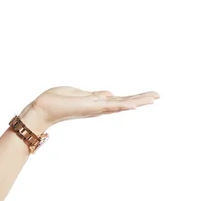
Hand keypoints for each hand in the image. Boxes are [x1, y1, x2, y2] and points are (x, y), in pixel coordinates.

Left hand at [21, 86, 159, 127]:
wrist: (43, 108)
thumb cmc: (56, 100)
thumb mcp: (79, 93)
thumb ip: (95, 94)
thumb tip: (109, 93)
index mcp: (96, 102)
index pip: (119, 99)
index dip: (133, 98)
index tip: (149, 96)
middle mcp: (98, 106)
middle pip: (124, 102)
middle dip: (141, 99)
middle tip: (158, 95)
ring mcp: (96, 108)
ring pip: (122, 104)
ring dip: (138, 101)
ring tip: (154, 97)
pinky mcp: (91, 108)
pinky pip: (110, 106)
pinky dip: (122, 106)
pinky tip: (134, 105)